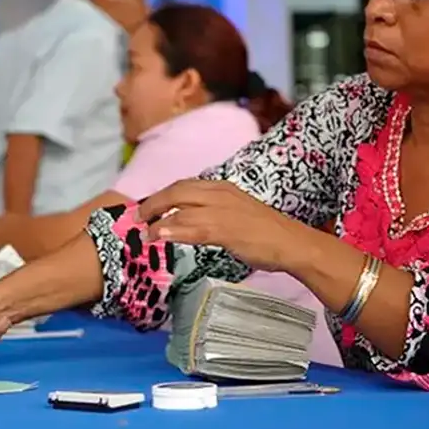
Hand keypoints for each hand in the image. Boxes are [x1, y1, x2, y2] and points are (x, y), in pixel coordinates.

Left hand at [138, 180, 315, 271]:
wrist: (292, 242)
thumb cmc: (265, 232)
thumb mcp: (234, 214)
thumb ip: (211, 214)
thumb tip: (188, 221)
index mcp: (222, 188)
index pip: (183, 185)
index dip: (162, 195)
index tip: (147, 206)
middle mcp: (219, 193)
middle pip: (176, 191)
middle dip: (153, 203)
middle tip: (137, 217)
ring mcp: (222, 210)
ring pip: (180, 208)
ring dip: (157, 219)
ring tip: (143, 231)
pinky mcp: (225, 229)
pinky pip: (192, 227)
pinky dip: (172, 230)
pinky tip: (159, 236)